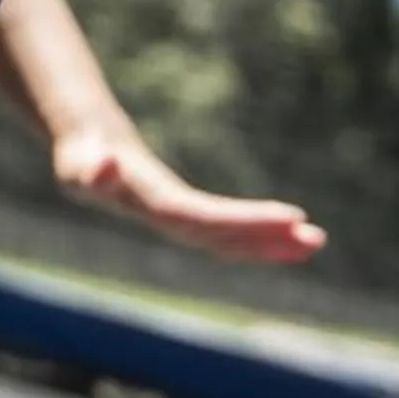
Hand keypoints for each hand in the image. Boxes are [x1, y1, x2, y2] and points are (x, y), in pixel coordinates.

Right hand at [52, 128, 327, 264]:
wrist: (87, 156)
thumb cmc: (83, 155)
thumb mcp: (81, 159)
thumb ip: (90, 167)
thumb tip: (102, 167)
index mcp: (153, 209)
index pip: (207, 219)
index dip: (247, 220)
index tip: (290, 215)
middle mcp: (173, 225)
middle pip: (226, 237)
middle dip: (269, 238)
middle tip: (317, 238)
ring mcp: (184, 225)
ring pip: (233, 241)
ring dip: (273, 242)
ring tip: (315, 240)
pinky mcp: (192, 218)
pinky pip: (231, 232)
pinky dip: (262, 234)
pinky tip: (292, 233)